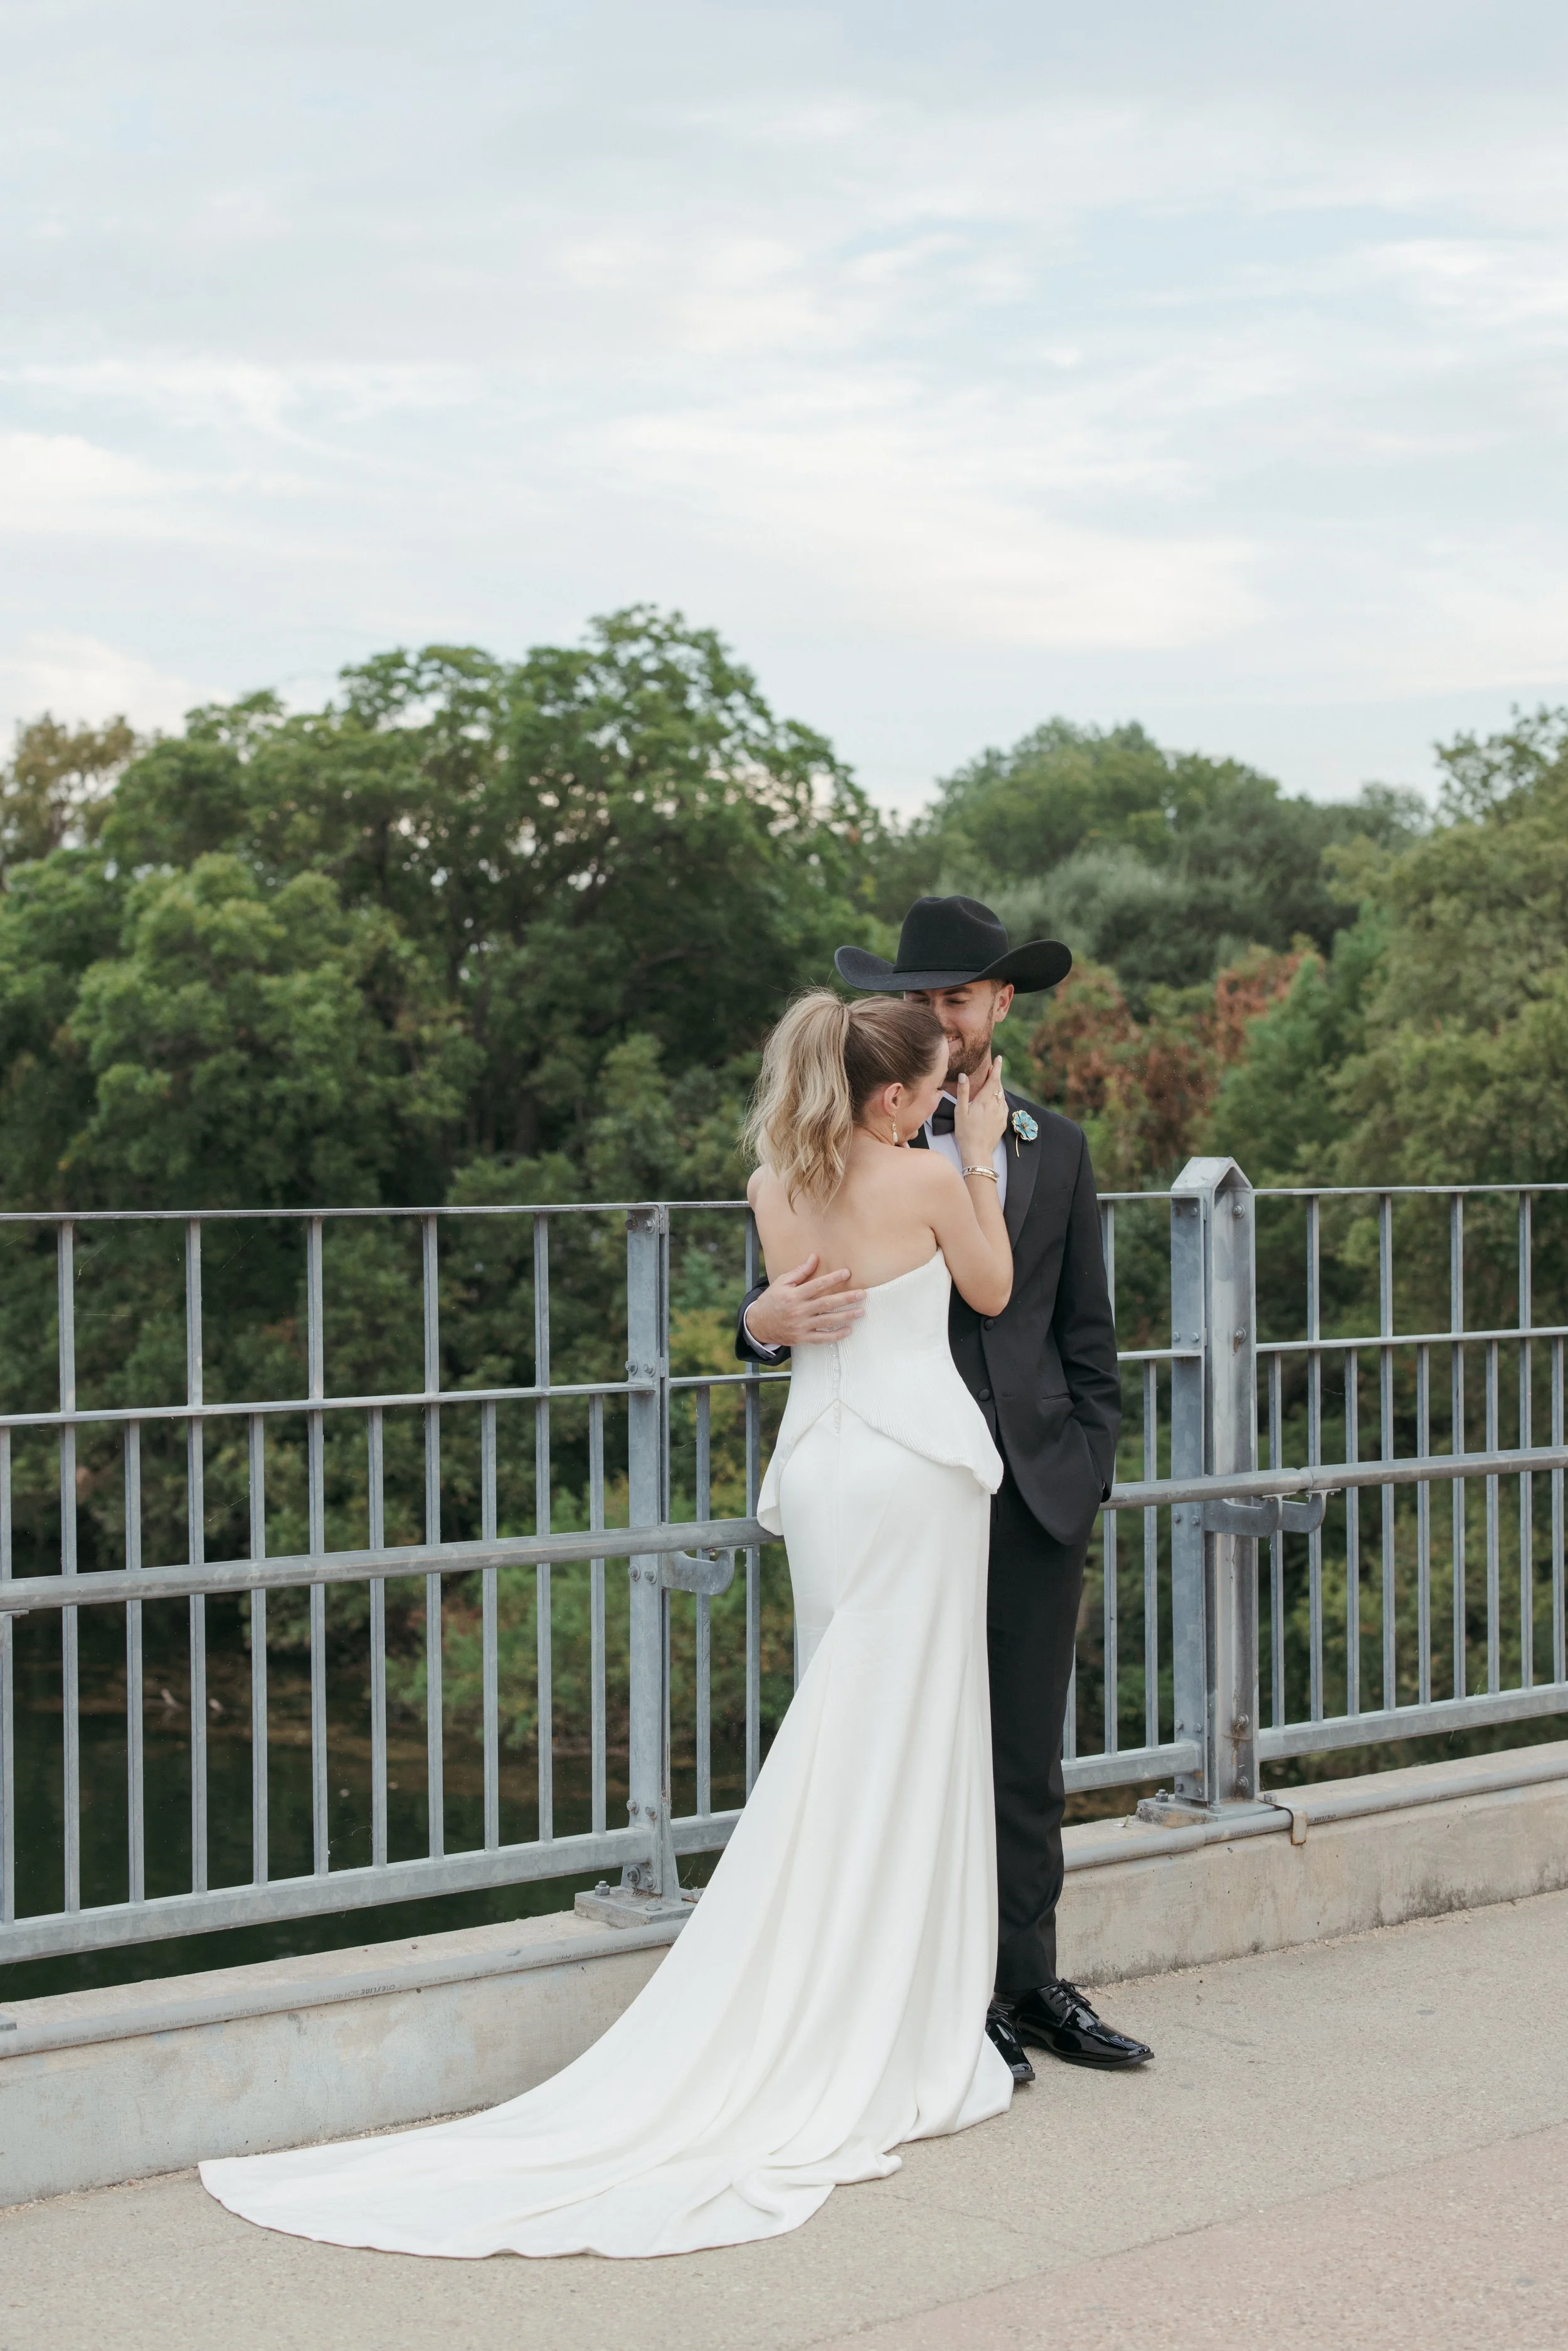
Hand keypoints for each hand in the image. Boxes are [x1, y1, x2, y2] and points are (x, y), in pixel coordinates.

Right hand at [745, 1255, 865, 1347]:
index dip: (833, 1279)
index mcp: (793, 1295)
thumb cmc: (771, 1301)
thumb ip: (800, 1271)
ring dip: (846, 1316)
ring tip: (861, 1311)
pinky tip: (849, 1330)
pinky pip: (822, 1338)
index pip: (817, 1285)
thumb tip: (814, 1258)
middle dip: (846, 1298)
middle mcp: (798, 1311)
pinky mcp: (802, 1337)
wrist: (758, 1325)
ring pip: (827, 1321)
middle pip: (826, 1304)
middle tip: (862, 1294)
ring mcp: (801, 1326)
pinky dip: (836, 1336)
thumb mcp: (782, 1283)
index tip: (847, 1273)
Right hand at [953, 1056, 1007, 1165]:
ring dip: (998, 1088)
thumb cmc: (965, 1132)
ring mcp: (1001, 1114)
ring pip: (1002, 1096)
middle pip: (999, 1086)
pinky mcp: (1003, 1122)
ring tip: (992, 1084)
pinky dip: (1000, 1098)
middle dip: (996, 1076)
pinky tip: (995, 1100)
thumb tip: (963, 1076)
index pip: (994, 1079)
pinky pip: (1003, 1105)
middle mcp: (996, 1106)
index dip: (997, 1068)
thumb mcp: (960, 1111)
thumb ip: (963, 1092)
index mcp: (985, 1101)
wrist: (978, 1152)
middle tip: (992, 1069)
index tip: (999, 1058)